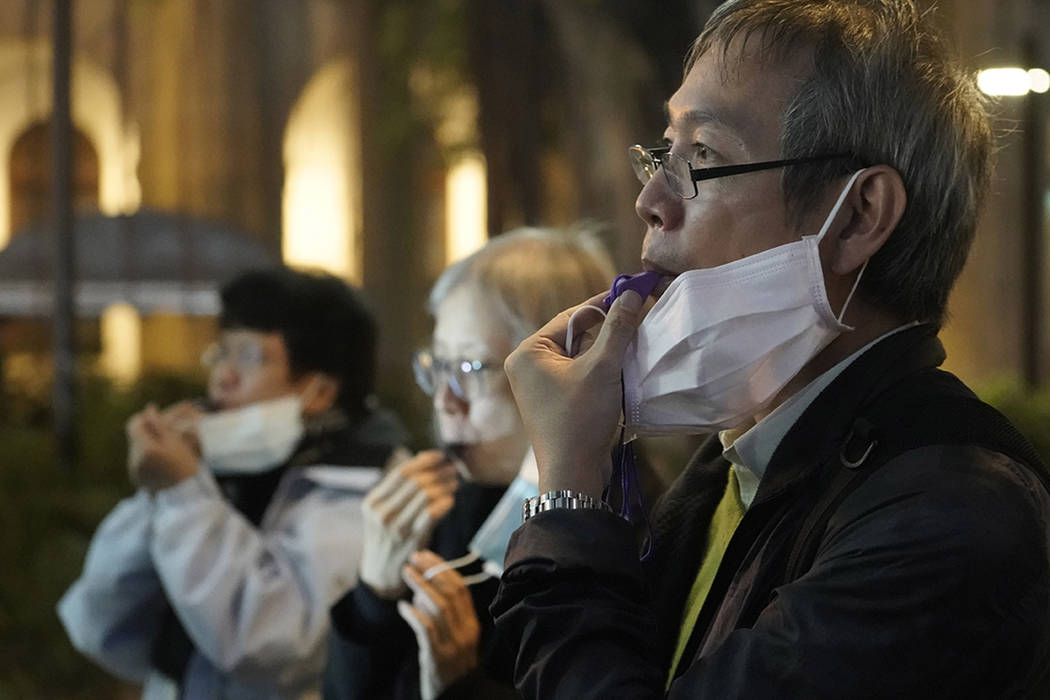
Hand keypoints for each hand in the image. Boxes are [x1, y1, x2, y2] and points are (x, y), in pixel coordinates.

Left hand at [125, 403, 201, 490]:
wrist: (186, 493)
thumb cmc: (185, 464)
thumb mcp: (175, 441)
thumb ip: (159, 424)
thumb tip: (149, 409)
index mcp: (144, 448)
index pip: (133, 425)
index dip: (143, 418)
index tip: (157, 418)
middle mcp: (134, 459)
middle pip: (135, 436)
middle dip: (147, 432)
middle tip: (167, 435)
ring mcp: (133, 470)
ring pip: (136, 448)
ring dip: (147, 444)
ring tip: (166, 450)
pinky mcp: (136, 477)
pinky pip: (138, 460)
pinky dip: (147, 457)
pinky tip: (162, 462)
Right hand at [359, 451, 458, 598]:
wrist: (380, 571)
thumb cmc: (386, 535)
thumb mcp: (382, 510)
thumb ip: (400, 487)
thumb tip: (424, 458)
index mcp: (373, 501)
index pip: (402, 471)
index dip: (425, 461)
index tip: (440, 456)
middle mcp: (382, 512)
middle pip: (417, 481)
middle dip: (439, 472)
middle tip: (452, 469)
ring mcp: (397, 527)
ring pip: (427, 495)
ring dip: (445, 485)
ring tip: (454, 482)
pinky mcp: (412, 539)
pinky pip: (433, 513)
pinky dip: (445, 502)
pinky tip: (451, 499)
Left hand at [398, 550, 479, 699]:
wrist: (458, 697)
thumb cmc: (451, 665)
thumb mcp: (455, 637)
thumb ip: (444, 614)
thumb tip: (423, 588)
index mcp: (472, 624)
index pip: (461, 588)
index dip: (443, 568)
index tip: (427, 555)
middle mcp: (466, 631)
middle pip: (451, 593)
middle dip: (432, 571)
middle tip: (415, 558)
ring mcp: (453, 644)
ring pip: (439, 607)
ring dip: (421, 586)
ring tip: (406, 572)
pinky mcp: (437, 657)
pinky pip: (426, 630)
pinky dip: (414, 614)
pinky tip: (403, 606)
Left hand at [503, 290, 644, 496]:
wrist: (574, 474)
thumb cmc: (580, 418)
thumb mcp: (603, 368)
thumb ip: (617, 329)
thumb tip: (630, 293)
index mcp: (528, 352)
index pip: (572, 316)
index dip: (605, 304)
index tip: (633, 293)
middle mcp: (529, 366)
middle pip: (577, 335)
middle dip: (609, 331)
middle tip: (641, 320)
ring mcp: (541, 387)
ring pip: (582, 357)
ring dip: (609, 353)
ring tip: (638, 345)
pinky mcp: (556, 403)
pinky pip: (582, 376)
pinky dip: (603, 373)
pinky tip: (626, 371)